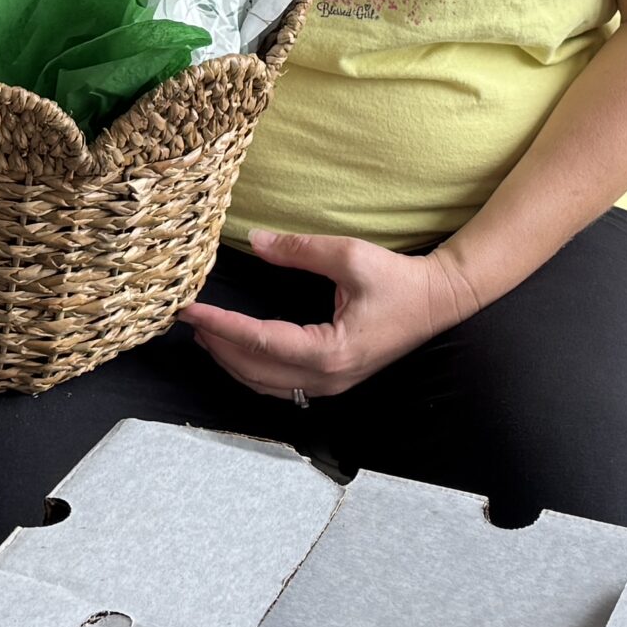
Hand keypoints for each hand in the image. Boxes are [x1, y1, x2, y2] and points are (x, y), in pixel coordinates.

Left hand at [182, 231, 482, 401]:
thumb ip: (298, 250)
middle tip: (190, 320)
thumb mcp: (349, 256)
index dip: (221, 325)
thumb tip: (254, 241)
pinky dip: (253, 369)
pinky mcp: (333, 380)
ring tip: (207, 334)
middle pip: (255, 370)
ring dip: (232, 361)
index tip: (192, 311)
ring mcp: (331, 385)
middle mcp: (327, 377)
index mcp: (330, 351)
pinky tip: (239, 351)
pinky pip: (281, 384)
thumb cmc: (399, 279)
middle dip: (218, 345)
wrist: (437, 301)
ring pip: (265, 383)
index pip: (260, 342)